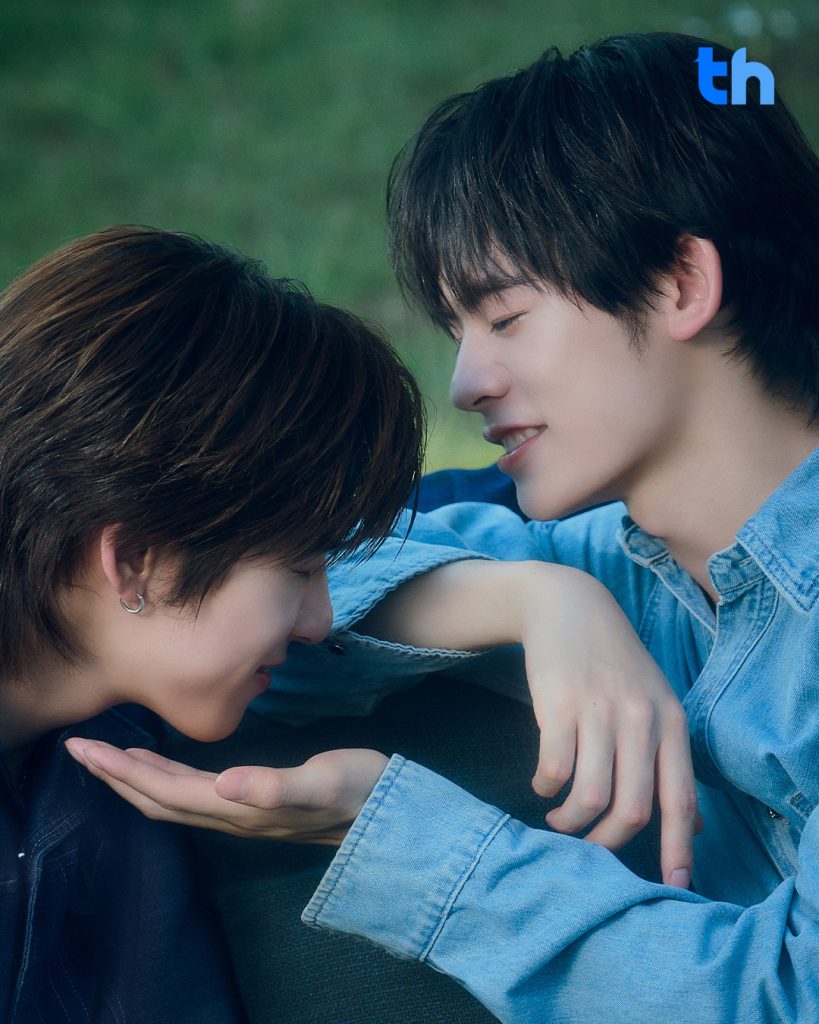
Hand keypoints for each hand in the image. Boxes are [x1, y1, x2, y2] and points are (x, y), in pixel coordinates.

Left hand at [64, 739, 387, 844]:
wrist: (388, 815)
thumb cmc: (359, 791)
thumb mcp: (324, 782)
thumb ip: (277, 788)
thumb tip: (227, 785)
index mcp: (241, 807)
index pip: (168, 790)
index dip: (124, 772)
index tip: (86, 751)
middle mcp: (233, 814)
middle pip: (159, 800)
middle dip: (115, 778)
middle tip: (77, 750)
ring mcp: (243, 813)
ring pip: (173, 800)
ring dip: (135, 781)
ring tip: (106, 758)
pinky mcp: (253, 804)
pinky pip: (192, 795)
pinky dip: (165, 780)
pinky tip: (161, 766)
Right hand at [517, 563, 699, 888]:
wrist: (569, 606)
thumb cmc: (614, 664)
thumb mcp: (655, 705)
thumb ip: (672, 762)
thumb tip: (694, 827)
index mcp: (671, 723)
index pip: (680, 800)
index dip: (677, 849)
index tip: (672, 888)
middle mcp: (641, 719)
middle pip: (631, 809)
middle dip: (606, 843)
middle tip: (587, 847)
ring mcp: (600, 710)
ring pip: (590, 796)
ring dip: (569, 822)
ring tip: (558, 819)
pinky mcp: (560, 704)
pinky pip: (554, 768)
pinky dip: (545, 787)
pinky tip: (542, 782)